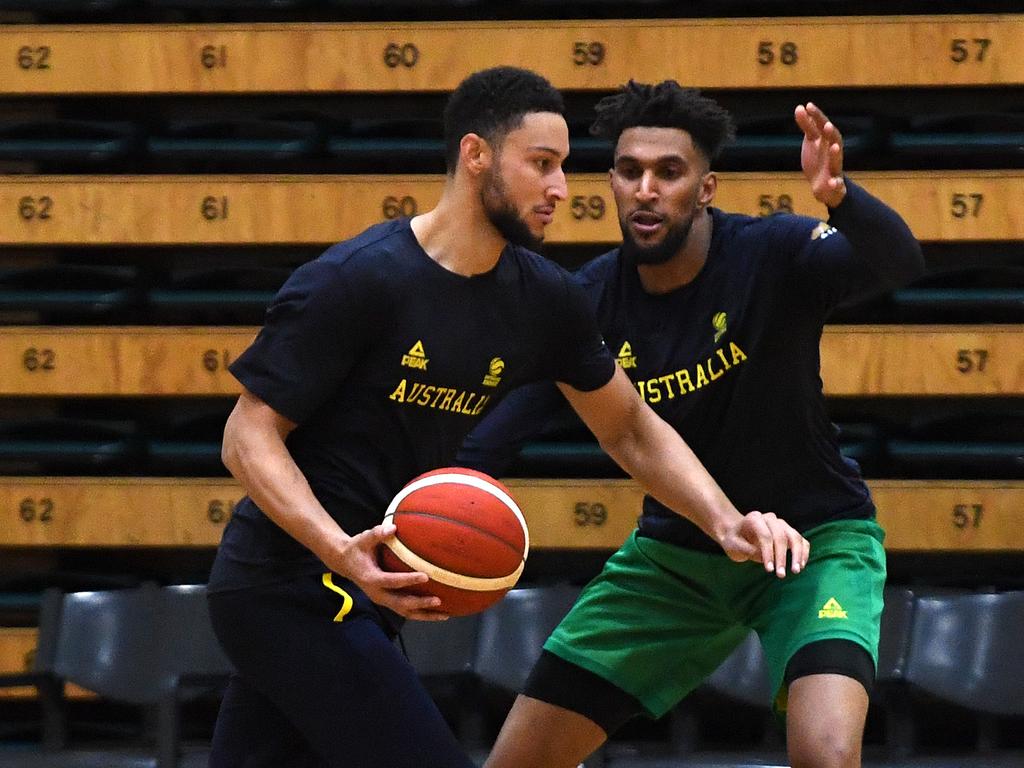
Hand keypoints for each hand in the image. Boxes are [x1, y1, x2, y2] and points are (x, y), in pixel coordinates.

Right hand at [327, 523, 449, 620]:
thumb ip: (377, 533)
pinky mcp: (388, 601)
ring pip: (405, 612)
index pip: (392, 581)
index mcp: (371, 578)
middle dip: (419, 603)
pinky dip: (422, 613)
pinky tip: (437, 613)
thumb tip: (392, 528)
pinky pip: (406, 611)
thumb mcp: (363, 539)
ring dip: (424, 615)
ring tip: (444, 615)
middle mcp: (377, 593)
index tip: (425, 576)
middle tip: (438, 600)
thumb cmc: (357, 549)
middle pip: (400, 604)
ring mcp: (382, 600)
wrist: (345, 562)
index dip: (408, 580)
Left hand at [718, 511, 809, 577]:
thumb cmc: (735, 540)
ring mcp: (782, 524)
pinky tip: (801, 565)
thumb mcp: (732, 545)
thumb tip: (763, 556)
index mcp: (754, 518)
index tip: (769, 570)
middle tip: (780, 575)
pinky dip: (804, 552)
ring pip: (795, 536)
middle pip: (781, 536)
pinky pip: (802, 541)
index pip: (765, 535)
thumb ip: (745, 549)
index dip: (768, 553)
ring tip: (796, 570)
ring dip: (797, 554)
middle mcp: (770, 518)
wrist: (739, 534)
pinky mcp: (790, 533)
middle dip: (782, 557)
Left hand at [795, 102, 845, 207]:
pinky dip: (835, 184)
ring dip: (836, 154)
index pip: (823, 127)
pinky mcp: (834, 185)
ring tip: (834, 147)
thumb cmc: (818, 160)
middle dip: (831, 134)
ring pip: (837, 162)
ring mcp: (834, 169)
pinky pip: (837, 185)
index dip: (817, 116)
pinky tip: (832, 183)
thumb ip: (807, 126)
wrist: (823, 187)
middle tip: (827, 125)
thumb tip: (800, 107)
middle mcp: (832, 153)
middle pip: (834, 142)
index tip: (808, 105)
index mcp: (826, 141)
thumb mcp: (811, 142)